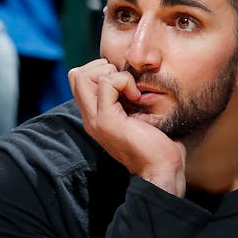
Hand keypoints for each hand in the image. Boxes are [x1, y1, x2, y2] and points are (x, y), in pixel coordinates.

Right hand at [68, 59, 186, 195]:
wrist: (162, 169)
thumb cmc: (158, 145)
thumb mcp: (139, 116)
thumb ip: (127, 100)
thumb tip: (131, 78)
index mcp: (95, 116)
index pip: (79, 80)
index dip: (102, 72)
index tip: (126, 85)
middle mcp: (90, 117)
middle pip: (75, 75)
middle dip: (102, 68)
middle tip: (126, 84)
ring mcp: (95, 119)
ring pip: (82, 76)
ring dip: (112, 74)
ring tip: (131, 91)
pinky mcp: (106, 120)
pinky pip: (106, 84)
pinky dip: (124, 81)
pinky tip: (137, 98)